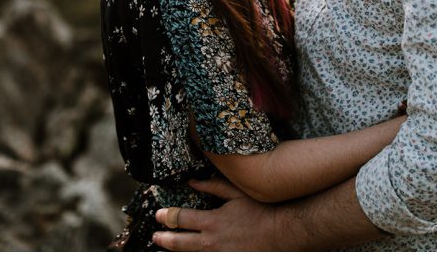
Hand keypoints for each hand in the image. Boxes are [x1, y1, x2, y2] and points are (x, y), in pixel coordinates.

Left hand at [153, 177, 283, 250]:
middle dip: (164, 239)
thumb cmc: (261, 211)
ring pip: (189, 256)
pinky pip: (204, 261)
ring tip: (166, 249)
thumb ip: (212, 187)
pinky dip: (194, 256)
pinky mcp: (226, 261)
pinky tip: (189, 254)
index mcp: (212, 222)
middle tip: (155, 236)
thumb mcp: (236, 193)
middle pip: (179, 243)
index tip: (159, 215)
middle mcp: (211, 242)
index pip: (181, 219)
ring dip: (176, 252)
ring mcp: (218, 256)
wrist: (281, 233)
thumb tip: (192, 182)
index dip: (167, 217)